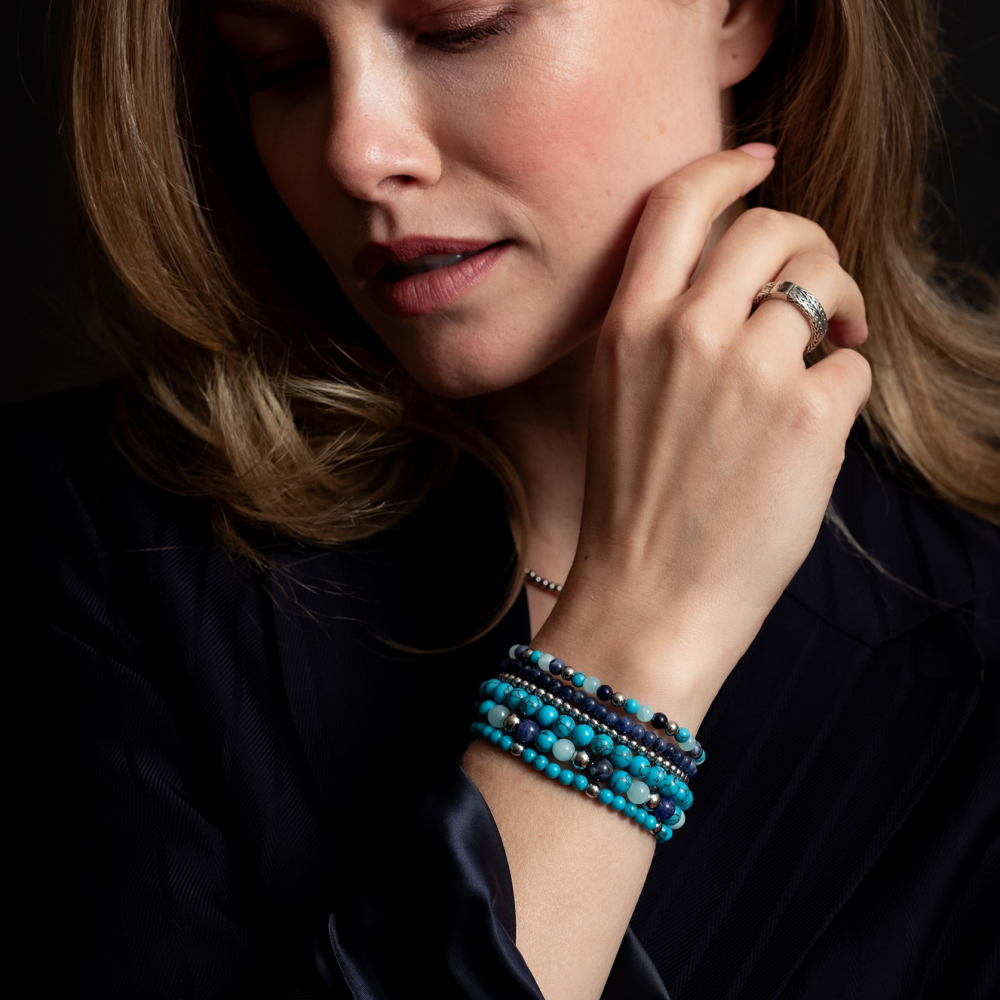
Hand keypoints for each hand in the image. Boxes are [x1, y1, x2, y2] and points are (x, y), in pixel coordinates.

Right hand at [534, 146, 871, 728]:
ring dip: (841, 306)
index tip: (758, 161)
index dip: (727, 168)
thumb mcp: (615, 398)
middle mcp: (686, 333)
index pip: (679, 203)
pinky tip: (817, 424)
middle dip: (810, 242)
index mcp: (629, 327)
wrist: (649, 596)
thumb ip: (660, 329)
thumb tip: (734, 281)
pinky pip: (852, 362)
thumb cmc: (631, 507)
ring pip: (824, 285)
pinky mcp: (808, 416)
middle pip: (774, 227)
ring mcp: (749, 371)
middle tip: (819, 282)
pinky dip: (844, 382)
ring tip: (834, 343)